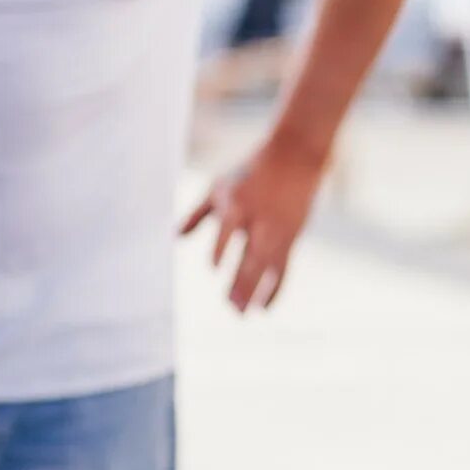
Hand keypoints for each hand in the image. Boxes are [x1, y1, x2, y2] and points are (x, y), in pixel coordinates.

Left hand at [180, 139, 325, 311]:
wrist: (296, 157)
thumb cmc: (251, 171)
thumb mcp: (220, 186)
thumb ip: (197, 214)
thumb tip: (174, 238)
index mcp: (239, 203)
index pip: (229, 228)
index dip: (223, 247)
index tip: (214, 268)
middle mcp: (260, 219)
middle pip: (251, 253)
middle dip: (241, 280)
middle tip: (230, 306)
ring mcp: (278, 230)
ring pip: (268, 266)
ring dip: (255, 290)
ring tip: (243, 312)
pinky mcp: (292, 237)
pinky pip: (284, 269)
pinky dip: (275, 289)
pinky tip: (264, 308)